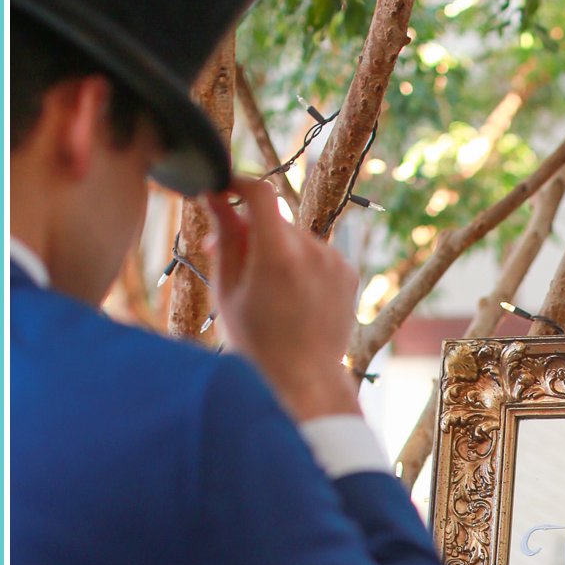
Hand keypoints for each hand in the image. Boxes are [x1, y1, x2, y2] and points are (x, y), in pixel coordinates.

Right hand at [205, 177, 361, 420]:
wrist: (304, 380)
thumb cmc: (255, 342)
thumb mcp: (227, 289)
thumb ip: (224, 237)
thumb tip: (215, 195)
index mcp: (278, 255)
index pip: (260, 193)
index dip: (238, 184)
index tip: (224, 189)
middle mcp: (312, 252)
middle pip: (275, 219)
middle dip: (251, 229)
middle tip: (227, 255)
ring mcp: (335, 262)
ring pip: (296, 237)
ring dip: (277, 248)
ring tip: (264, 287)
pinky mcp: (349, 273)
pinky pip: (317, 254)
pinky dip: (301, 264)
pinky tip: (292, 297)